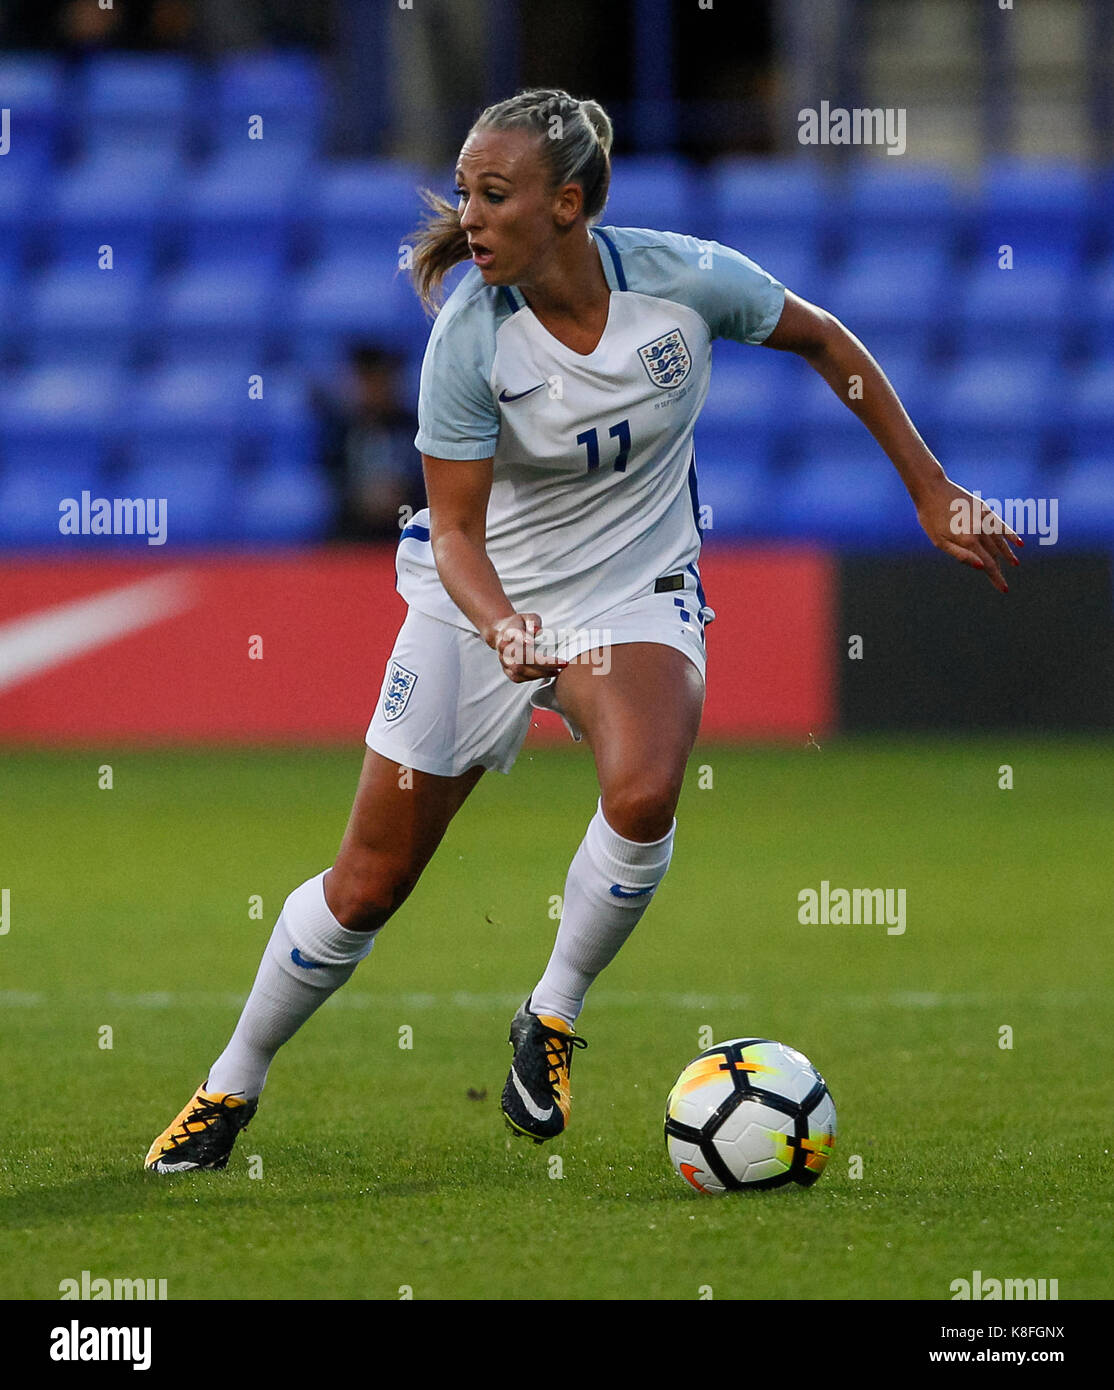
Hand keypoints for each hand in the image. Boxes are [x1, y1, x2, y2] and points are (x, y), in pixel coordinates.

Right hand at [488, 613, 568, 682]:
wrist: (502, 633)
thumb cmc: (519, 625)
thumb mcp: (528, 617)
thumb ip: (533, 622)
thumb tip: (538, 630)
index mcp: (509, 632)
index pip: (516, 636)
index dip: (523, 639)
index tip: (532, 642)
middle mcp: (504, 648)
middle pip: (520, 657)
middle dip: (542, 663)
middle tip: (561, 664)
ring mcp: (504, 660)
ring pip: (519, 670)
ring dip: (540, 673)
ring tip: (557, 671)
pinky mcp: (507, 670)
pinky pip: (518, 678)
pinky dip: (534, 678)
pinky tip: (547, 674)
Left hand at [915, 474, 1022, 593]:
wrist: (932, 489)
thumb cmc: (930, 518)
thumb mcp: (939, 541)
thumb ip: (961, 555)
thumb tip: (983, 567)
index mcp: (969, 540)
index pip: (988, 564)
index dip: (996, 578)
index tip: (1004, 589)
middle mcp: (980, 530)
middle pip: (994, 554)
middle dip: (999, 570)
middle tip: (1003, 584)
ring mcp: (984, 519)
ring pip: (1000, 540)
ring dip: (1008, 553)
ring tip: (1015, 563)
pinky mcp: (985, 509)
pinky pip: (1001, 525)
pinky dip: (1010, 534)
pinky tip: (1018, 542)